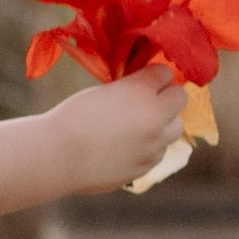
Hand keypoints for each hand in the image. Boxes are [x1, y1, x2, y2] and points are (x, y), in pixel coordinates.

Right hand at [55, 63, 186, 195]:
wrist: (57, 156)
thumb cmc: (73, 117)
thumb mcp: (104, 91)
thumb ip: (131, 90)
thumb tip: (147, 90)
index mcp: (140, 91)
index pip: (166, 73)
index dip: (152, 75)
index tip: (140, 78)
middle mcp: (155, 117)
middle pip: (181, 97)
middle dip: (166, 96)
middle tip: (146, 100)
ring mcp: (154, 144)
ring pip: (175, 127)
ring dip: (162, 123)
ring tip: (137, 126)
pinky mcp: (147, 165)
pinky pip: (159, 150)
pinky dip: (149, 147)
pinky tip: (126, 146)